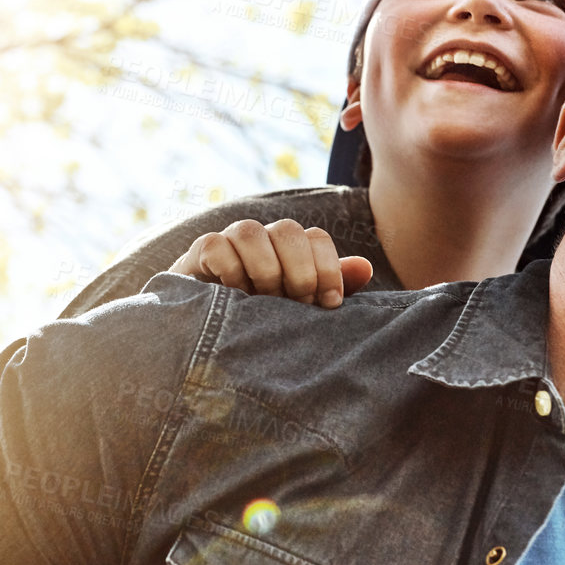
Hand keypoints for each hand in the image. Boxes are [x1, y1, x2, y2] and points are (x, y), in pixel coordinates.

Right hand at [168, 218, 372, 307]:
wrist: (206, 335)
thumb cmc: (260, 320)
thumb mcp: (299, 309)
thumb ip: (330, 288)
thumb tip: (364, 267)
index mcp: (289, 249)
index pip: (316, 237)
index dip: (328, 268)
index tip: (330, 305)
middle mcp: (261, 238)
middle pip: (289, 230)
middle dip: (300, 272)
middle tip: (296, 305)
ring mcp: (229, 242)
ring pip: (251, 232)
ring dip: (265, 270)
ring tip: (262, 303)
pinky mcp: (199, 253)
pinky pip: (217, 246)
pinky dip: (231, 272)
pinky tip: (234, 298)